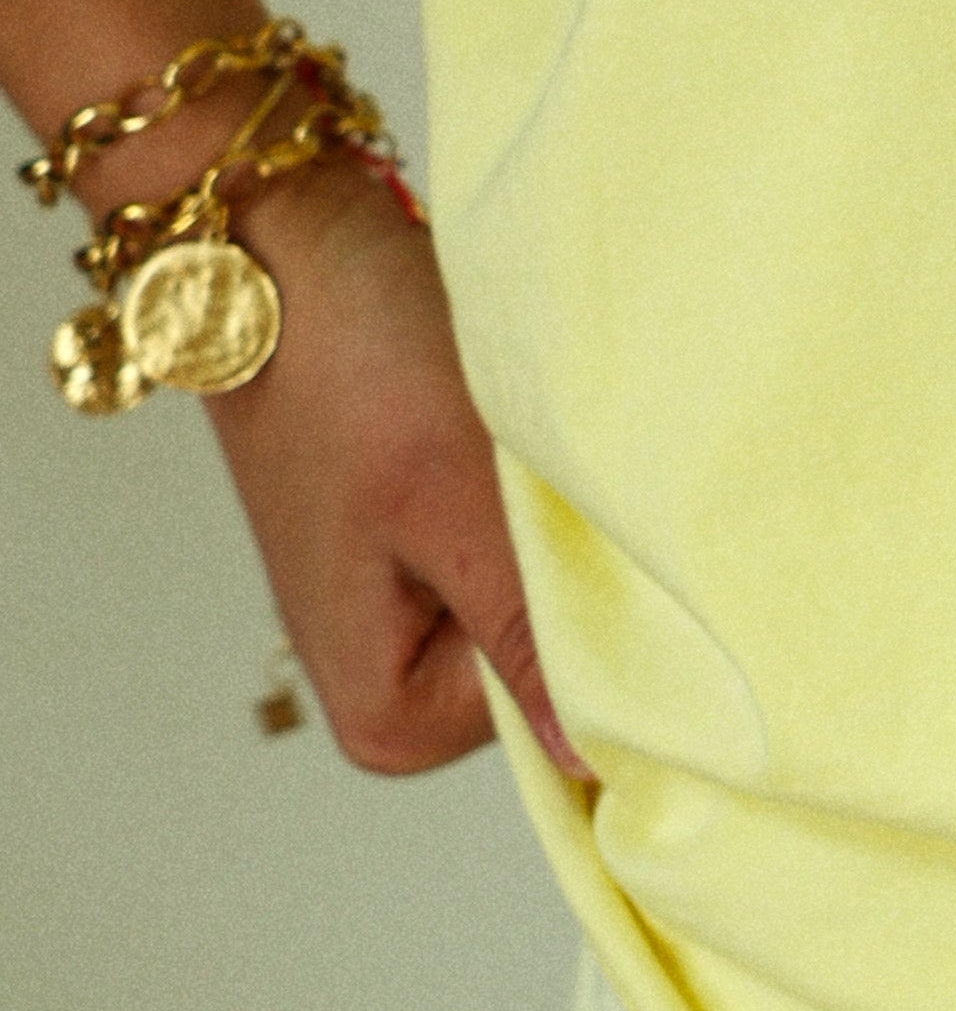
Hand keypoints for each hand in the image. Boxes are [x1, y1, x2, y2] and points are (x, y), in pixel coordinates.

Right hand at [194, 153, 593, 780]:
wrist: (290, 246)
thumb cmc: (351, 364)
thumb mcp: (454, 504)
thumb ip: (526, 638)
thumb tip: (596, 764)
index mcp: (393, 717)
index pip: (568, 720)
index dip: (609, 635)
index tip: (601, 545)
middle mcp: (402, 687)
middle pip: (564, 666)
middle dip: (586, 577)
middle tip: (556, 484)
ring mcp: (421, 617)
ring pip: (559, 600)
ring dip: (573, 530)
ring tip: (534, 457)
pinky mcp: (440, 547)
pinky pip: (535, 548)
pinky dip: (552, 499)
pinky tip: (529, 445)